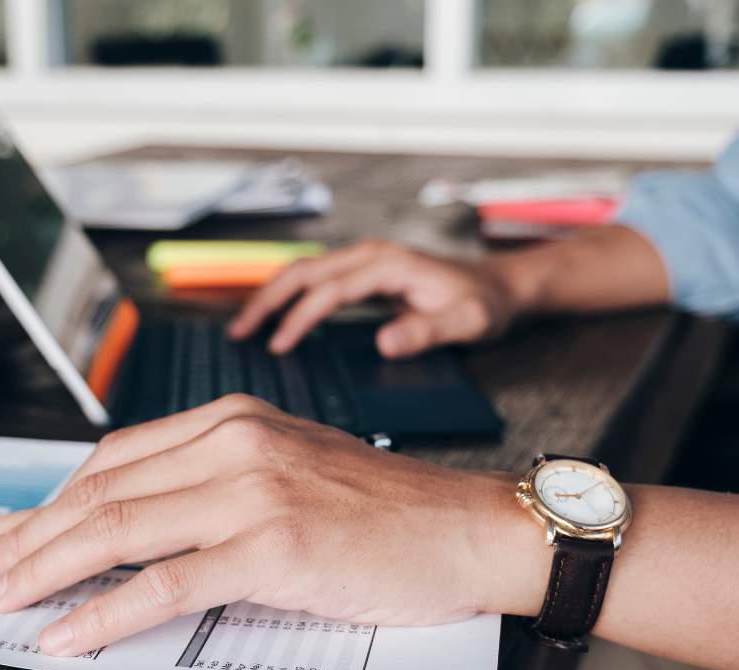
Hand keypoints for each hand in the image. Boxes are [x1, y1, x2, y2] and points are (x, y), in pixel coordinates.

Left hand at [0, 395, 546, 656]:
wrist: (466, 528)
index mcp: (231, 419)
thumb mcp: (286, 472)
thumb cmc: (380, 510)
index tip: (13, 535)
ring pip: (118, 529)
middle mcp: (234, 442)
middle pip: (101, 490)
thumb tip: (134, 526)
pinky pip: (166, 582)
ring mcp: (252, 490)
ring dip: (45, 570)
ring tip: (1, 601)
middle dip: (28, 537)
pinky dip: (105, 611)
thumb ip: (213, 485)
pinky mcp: (271, 545)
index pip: (114, 458)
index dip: (52, 501)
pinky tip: (70, 634)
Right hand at [226, 238, 519, 357]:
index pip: (330, 290)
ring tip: (244, 328)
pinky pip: (315, 280)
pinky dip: (288, 296)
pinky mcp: (363, 273)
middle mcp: (371, 255)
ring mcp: (365, 260)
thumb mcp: (469, 323)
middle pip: (303, 270)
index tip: (278, 346)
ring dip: (271, 296)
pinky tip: (274, 318)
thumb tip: (383, 342)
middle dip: (266, 301)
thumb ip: (428, 332)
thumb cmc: (485, 306)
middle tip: (239, 333)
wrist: (499, 288)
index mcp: (390, 264)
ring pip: (303, 271)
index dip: (300, 318)